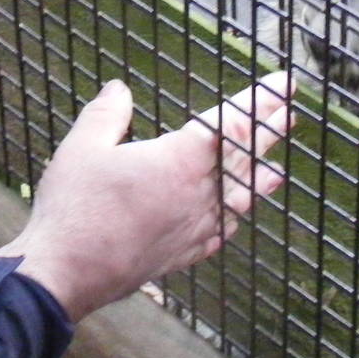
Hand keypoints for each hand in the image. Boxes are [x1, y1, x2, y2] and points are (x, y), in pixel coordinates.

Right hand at [0, 73, 291, 321]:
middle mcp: (198, 194)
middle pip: (244, 158)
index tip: (284, 86)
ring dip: (259, 180)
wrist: (68, 272)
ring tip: (277, 171)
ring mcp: (194, 228)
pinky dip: (233, 220)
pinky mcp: (183, 255)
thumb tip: (119, 89)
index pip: (233, 123)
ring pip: (239, 199)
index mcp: (180, 159)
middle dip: (269, 133)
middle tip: (290, 115)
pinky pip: (220, 233)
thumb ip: (107, 114)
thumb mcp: (82, 147)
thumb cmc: (75, 207)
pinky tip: (233, 220)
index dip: (262, 101)